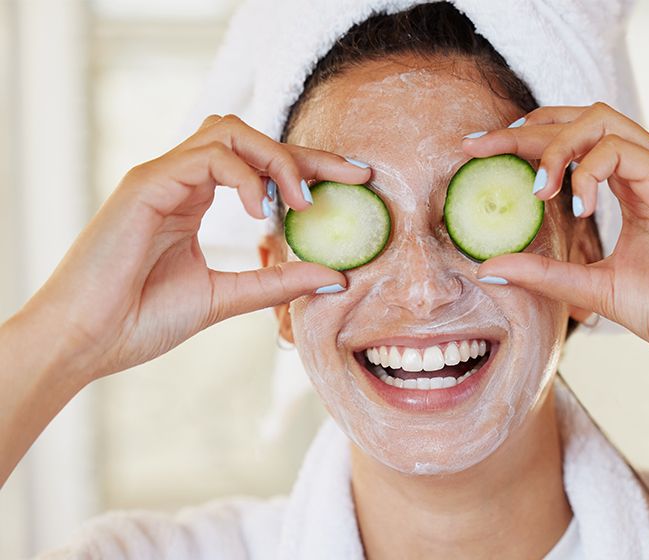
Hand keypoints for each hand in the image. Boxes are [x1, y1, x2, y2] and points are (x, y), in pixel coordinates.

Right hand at [21, 114, 369, 379]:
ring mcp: (163, 176)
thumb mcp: (225, 296)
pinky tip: (261, 212)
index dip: (310, 167)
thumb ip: (276, 282)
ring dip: (276, 159)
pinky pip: (206, 156)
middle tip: (353, 177)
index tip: (356, 180)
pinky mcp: (148, 183)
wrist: (88, 340)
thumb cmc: (143, 318)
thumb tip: (335, 276)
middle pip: (252, 136)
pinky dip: (244, 176)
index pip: (261, 165)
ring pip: (230, 130)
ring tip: (301, 203)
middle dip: (306, 153)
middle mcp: (182, 179)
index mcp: (196, 199)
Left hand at [464, 103, 648, 374]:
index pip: (570, 143)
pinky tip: (577, 207)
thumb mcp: (592, 288)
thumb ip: (544, 273)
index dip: (523, 140)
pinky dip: (588, 172)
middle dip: (523, 129)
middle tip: (479, 148)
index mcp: (629, 185)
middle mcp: (646, 166)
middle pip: (577, 118)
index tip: (478, 153)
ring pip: (598, 121)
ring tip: (535, 188)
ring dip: (554, 146)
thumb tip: (488, 268)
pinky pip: (620, 151)